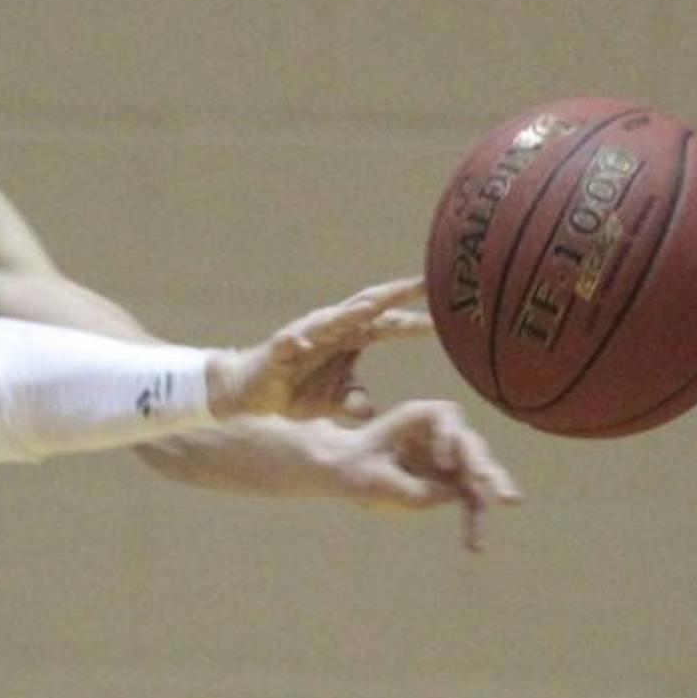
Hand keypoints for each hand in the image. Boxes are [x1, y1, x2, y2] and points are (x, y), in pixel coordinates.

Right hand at [209, 277, 431, 420]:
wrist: (250, 394)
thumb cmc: (295, 393)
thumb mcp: (333, 402)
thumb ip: (354, 402)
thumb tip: (373, 413)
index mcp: (349, 338)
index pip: (388, 324)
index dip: (414, 319)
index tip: (446, 315)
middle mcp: (331, 330)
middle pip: (367, 307)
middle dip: (394, 295)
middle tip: (425, 283)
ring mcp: (304, 335)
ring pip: (331, 319)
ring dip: (350, 312)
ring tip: (372, 306)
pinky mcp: (277, 350)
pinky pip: (287, 342)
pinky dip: (295, 340)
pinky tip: (301, 341)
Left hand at [332, 398, 522, 550]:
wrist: (344, 472)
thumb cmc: (351, 465)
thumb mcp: (372, 478)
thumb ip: (411, 486)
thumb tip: (452, 495)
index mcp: (416, 418)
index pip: (445, 416)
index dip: (449, 436)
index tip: (443, 462)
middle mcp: (440, 434)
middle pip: (468, 444)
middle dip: (480, 461)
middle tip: (485, 478)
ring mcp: (450, 458)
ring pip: (478, 473)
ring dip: (492, 490)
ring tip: (511, 501)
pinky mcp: (452, 482)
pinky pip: (470, 500)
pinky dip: (473, 522)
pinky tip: (476, 547)